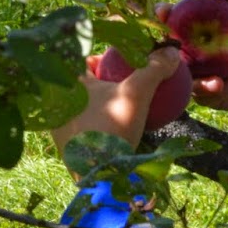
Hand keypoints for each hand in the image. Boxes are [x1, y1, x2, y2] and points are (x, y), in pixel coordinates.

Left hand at [49, 45, 182, 156]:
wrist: (98, 175)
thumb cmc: (112, 128)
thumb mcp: (137, 94)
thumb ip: (153, 69)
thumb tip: (172, 52)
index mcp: (65, 84)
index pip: (79, 59)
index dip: (98, 56)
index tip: (115, 62)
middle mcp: (55, 102)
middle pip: (80, 82)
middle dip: (97, 79)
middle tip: (119, 81)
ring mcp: (57, 124)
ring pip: (80, 105)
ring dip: (96, 102)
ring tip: (118, 104)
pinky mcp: (64, 144)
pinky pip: (81, 125)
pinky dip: (96, 122)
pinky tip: (116, 127)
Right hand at [158, 0, 227, 123]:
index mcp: (200, 29)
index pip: (175, 19)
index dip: (164, 14)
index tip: (164, 12)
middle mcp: (193, 52)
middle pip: (166, 49)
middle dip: (160, 49)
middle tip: (175, 50)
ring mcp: (197, 74)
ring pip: (180, 75)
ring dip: (193, 76)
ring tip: (216, 80)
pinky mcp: (205, 95)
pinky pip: (200, 93)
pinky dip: (213, 89)